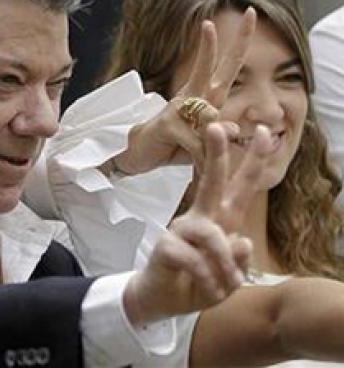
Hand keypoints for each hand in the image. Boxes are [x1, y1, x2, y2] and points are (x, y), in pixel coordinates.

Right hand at [112, 7, 256, 174]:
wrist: (137, 154)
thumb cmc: (173, 145)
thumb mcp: (203, 141)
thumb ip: (220, 134)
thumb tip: (236, 129)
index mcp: (205, 96)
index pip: (226, 66)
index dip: (238, 42)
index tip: (250, 13)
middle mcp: (193, 95)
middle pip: (214, 66)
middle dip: (226, 42)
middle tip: (243, 13)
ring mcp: (179, 107)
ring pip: (210, 113)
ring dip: (213, 142)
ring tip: (206, 159)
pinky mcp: (169, 123)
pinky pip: (198, 140)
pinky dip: (201, 156)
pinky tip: (196, 163)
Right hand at [122, 122, 271, 325]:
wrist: (161, 300)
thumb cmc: (196, 283)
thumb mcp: (228, 277)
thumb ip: (238, 260)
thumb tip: (241, 241)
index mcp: (219, 220)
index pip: (239, 188)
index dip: (253, 162)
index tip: (266, 133)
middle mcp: (200, 218)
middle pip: (212, 182)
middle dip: (217, 154)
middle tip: (216, 126)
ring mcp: (180, 230)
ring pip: (211, 234)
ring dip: (223, 264)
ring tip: (225, 284)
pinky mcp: (165, 246)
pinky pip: (195, 260)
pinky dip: (208, 279)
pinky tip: (208, 289)